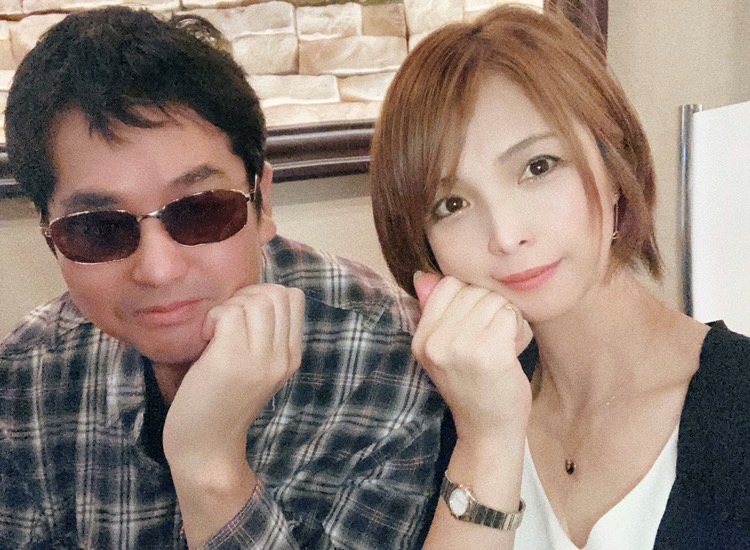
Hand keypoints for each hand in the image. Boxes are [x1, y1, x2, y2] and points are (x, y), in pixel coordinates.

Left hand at [163, 283, 304, 471]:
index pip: (294, 298)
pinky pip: (228, 313)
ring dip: (228, 307)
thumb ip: (266, 337)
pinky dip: (212, 318)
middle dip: (246, 295)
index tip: (243, 316)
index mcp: (291, 356)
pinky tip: (205, 340)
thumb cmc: (223, 404)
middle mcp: (282, 356)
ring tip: (215, 333)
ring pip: (253, 300)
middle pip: (276, 294)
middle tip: (226, 321)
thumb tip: (255, 296)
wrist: (207, 448)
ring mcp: (259, 359)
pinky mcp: (232, 360)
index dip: (264, 294)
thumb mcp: (258, 369)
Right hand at [412, 272, 531, 443]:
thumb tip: (423, 276)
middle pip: (474, 291)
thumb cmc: (474, 385)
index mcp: (421, 339)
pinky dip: (519, 328)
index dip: (472, 298)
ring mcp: (460, 348)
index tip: (476, 325)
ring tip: (503, 344)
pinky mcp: (488, 354)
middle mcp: (435, 342)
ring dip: (507, 318)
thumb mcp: (445, 349)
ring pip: (494, 300)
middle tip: (494, 338)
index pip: (448, 285)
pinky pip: (509, 314)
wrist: (488, 430)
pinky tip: (513, 349)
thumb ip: (436, 312)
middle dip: (492, 308)